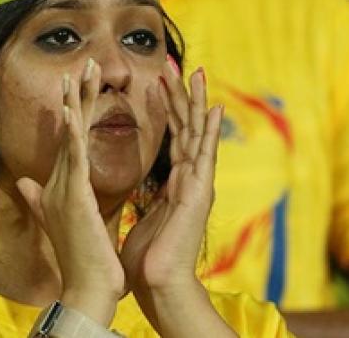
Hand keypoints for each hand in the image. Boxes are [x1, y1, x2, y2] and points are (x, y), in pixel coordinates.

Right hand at [16, 60, 123, 324]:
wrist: (87, 287)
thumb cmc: (81, 259)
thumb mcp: (60, 221)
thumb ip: (40, 199)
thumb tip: (22, 182)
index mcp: (63, 185)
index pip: (68, 138)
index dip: (71, 109)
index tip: (76, 82)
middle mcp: (60, 181)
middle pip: (69, 128)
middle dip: (76, 95)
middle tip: (84, 62)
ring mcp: (65, 187)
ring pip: (71, 135)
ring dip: (75, 102)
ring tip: (82, 71)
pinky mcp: (74, 195)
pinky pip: (74, 157)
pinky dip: (73, 133)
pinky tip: (72, 111)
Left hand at [120, 62, 222, 301]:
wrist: (158, 284)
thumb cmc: (146, 259)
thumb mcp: (139, 218)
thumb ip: (141, 200)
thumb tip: (135, 189)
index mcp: (175, 184)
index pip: (172, 137)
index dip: (166, 108)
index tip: (158, 80)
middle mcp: (190, 180)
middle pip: (186, 128)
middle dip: (182, 95)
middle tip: (176, 64)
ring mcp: (197, 185)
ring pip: (196, 134)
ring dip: (195, 102)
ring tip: (196, 72)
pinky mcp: (198, 194)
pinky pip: (204, 156)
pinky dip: (208, 132)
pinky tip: (213, 110)